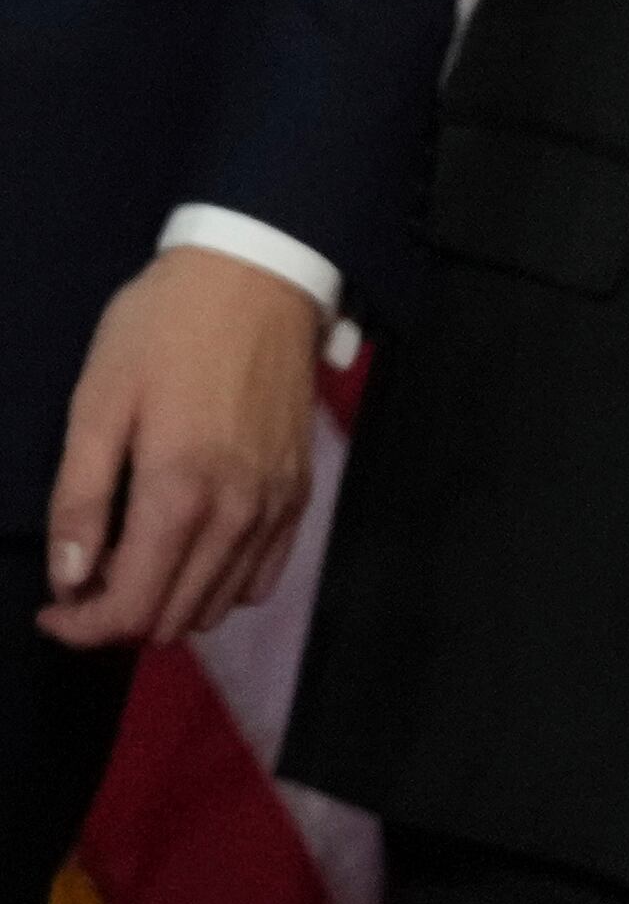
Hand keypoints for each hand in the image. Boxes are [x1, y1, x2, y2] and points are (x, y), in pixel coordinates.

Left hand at [40, 247, 328, 647]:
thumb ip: (81, 498)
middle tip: (86, 577)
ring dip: (169, 603)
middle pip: (175, 618)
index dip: (83, 626)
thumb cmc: (164, 331)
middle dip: (119, 616)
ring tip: (135, 562)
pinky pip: (264, 576)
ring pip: (221, 605)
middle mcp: (237, 514)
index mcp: (180, 493)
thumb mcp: (98, 402)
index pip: (131, 607)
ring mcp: (277, 506)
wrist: (259, 276)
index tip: (52, 608)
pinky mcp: (300, 492)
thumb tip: (71, 579)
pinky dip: (222, 585)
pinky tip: (192, 551)